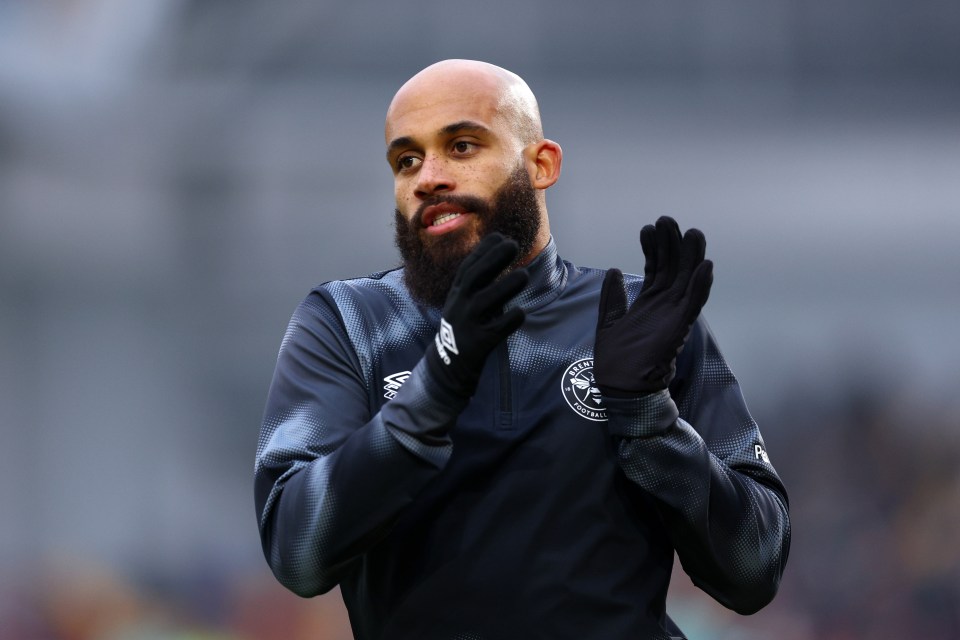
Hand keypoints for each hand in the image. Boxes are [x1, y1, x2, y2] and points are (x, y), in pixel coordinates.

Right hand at [425, 233, 528, 397]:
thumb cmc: (464, 328)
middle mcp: (459, 305)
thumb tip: (499, 254)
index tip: (499, 235)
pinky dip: (508, 320)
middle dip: (493, 260)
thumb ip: (479, 284)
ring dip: (505, 287)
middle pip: (475, 278)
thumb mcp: (464, 302)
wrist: (448, 366)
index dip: (483, 251)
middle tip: (513, 244)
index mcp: (457, 293)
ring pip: (486, 302)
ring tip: (524, 275)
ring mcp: (467, 324)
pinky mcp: (478, 343)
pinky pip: (496, 330)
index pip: (469, 267)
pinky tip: (521, 312)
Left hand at [594, 216, 712, 395]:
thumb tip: (614, 271)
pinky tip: (706, 266)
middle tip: (666, 220)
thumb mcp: (609, 321)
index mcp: (648, 303)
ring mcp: (674, 314)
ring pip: (687, 279)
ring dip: (691, 256)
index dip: (653, 248)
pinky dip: (701, 285)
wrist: (621, 385)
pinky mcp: (680, 326)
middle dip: (671, 244)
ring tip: (692, 232)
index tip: (648, 228)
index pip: (655, 268)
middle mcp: (664, 305)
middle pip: (672, 268)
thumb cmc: (616, 358)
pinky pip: (694, 303)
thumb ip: (613, 297)